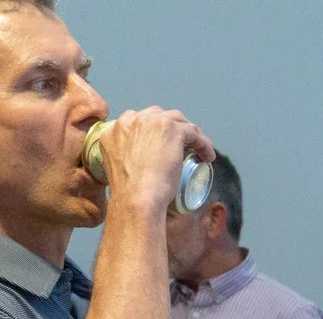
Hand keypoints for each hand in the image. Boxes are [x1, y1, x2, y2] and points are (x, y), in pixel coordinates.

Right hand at [97, 106, 214, 210]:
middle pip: (159, 116)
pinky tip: (208, 156)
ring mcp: (151, 122)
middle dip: (172, 128)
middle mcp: (131, 120)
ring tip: (200, 151)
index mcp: (114, 129)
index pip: (139, 122)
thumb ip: (124, 160)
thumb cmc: (129, 194)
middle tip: (183, 147)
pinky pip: (193, 132)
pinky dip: (203, 144)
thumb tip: (140, 166)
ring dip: (190, 134)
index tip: (164, 146)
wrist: (136, 199)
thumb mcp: (120, 170)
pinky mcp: (171, 129)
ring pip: (178, 121)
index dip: (154, 132)